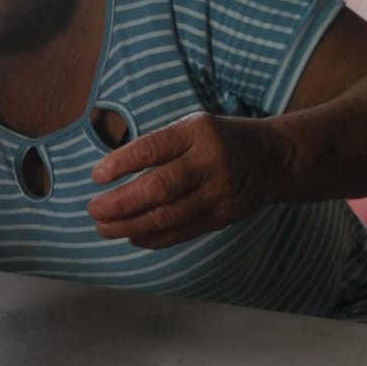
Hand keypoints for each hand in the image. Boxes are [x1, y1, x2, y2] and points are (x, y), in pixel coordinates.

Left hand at [88, 113, 282, 248]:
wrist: (272, 159)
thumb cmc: (218, 140)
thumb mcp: (191, 127)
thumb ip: (158, 146)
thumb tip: (110, 172)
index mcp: (197, 133)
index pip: (154, 148)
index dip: (122, 163)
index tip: (96, 176)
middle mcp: (209, 163)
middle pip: (159, 188)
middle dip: (121, 203)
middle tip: (94, 209)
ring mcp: (218, 193)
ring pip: (168, 216)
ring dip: (130, 225)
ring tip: (104, 227)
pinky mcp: (223, 217)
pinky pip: (182, 232)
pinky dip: (153, 238)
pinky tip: (131, 236)